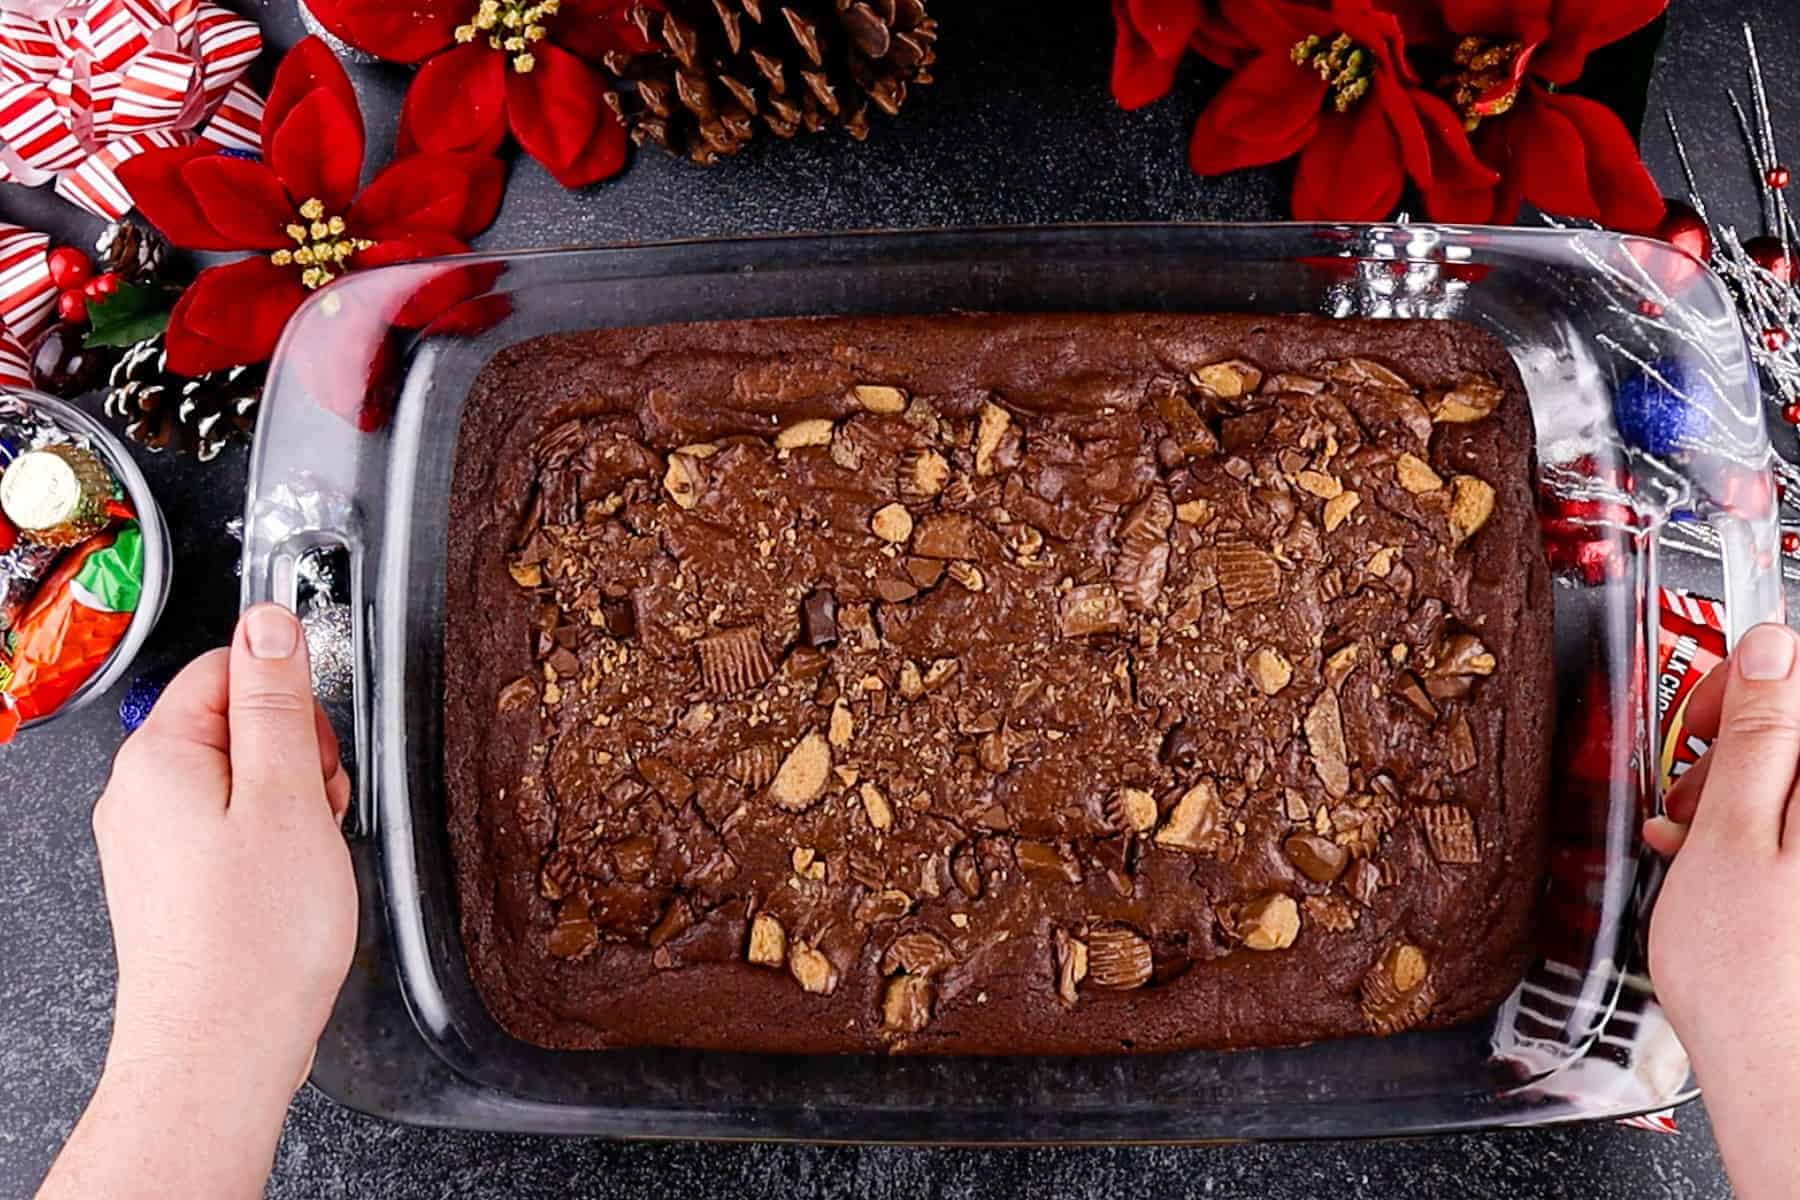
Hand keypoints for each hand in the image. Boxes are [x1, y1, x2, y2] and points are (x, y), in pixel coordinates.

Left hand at [39, 605, 355, 1199]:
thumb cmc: (254, 938)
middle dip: (296, 752)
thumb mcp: (286, 795)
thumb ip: (277, 701)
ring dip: (291, 799)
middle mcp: (140, 794)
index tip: (319, 746)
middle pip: (234, 721)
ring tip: (309, 852)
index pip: (227, 667)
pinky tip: (292, 880)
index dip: (290, 698)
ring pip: (238, 777)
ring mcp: (151, 841)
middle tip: (320, 807)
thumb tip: (267, 621)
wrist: (221, 1049)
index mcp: (160, 757)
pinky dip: (272, 840)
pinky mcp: (171, 882)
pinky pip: (229, 827)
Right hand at [1646, 622, 1799, 1199]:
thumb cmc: (1752, 976)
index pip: (1798, 682)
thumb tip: (1770, 647)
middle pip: (1794, 738)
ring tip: (1684, 841)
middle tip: (1683, 790)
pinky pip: (1790, 837)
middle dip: (1728, 749)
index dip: (1740, 684)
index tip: (1696, 721)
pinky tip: (1707, 867)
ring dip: (1729, 798)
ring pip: (1788, 789)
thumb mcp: (1728, 835)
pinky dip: (1746, 839)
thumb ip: (1754, 736)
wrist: (1783, 1078)